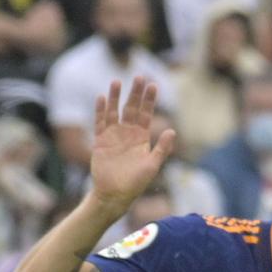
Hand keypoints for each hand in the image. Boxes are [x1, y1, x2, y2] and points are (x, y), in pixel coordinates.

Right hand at [88, 76, 175, 211]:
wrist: (114, 195)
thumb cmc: (135, 184)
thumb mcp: (152, 166)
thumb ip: (162, 148)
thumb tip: (172, 130)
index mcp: (141, 137)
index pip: (146, 113)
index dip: (149, 100)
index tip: (153, 85)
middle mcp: (127, 133)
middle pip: (131, 108)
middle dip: (135, 93)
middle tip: (138, 76)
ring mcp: (113, 135)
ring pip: (114, 111)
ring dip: (115, 97)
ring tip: (116, 81)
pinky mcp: (100, 140)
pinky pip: (100, 122)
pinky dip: (100, 110)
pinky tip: (101, 97)